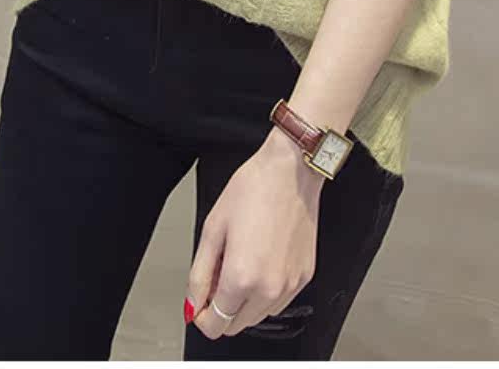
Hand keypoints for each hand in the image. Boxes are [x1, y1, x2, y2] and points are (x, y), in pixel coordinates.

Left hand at [186, 128, 323, 338]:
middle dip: (221, 309)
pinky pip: (279, 302)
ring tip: (240, 267)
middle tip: (217, 278)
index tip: (198, 305)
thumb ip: (199, 274)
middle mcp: (269, 288)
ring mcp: (290, 284)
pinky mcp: (305, 276)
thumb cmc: (254, 191)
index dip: (201, 317)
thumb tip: (193, 302)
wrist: (291, 173)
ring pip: (258, 317)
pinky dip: (265, 294)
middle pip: (236, 326)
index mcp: (242, 277)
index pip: (215, 324)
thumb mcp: (212, 230)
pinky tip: (259, 266)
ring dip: (244, 303)